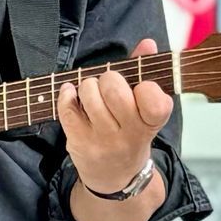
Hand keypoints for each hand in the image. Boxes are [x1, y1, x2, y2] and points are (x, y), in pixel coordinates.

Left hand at [58, 36, 172, 191]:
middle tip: (108, 85)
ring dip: (87, 85)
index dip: (145, 87)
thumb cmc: (130, 133)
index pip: (153, 99)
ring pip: (89, 95)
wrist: (115, 177)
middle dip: (109, 79)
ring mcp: (103, 140)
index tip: (140, 87)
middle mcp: (129, 134)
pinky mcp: (79, 142)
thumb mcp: (145, 110)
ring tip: (91, 92)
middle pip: (115, 90)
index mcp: (152, 123)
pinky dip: (67, 94)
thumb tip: (147, 43)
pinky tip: (72, 93)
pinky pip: (67, 109)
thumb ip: (145, 73)